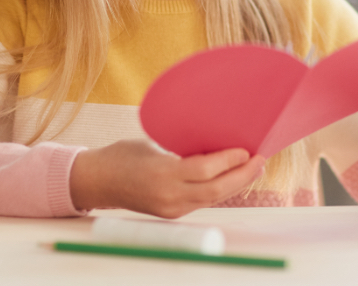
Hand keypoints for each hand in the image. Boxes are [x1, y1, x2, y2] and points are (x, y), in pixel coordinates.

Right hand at [69, 139, 265, 217]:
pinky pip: (203, 202)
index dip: (230, 160)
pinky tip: (232, 179)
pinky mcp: (171, 213)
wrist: (96, 181)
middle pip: (216, 190)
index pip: (205, 169)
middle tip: (261, 160)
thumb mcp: (152, 145)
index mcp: (162, 173)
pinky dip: (220, 190)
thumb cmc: (121, 155)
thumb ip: (181, 150)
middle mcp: (169, 195)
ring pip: (213, 199)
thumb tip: (214, 144)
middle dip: (243, 175)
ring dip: (236, 184)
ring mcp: (171, 207)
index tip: (247, 149)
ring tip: (253, 169)